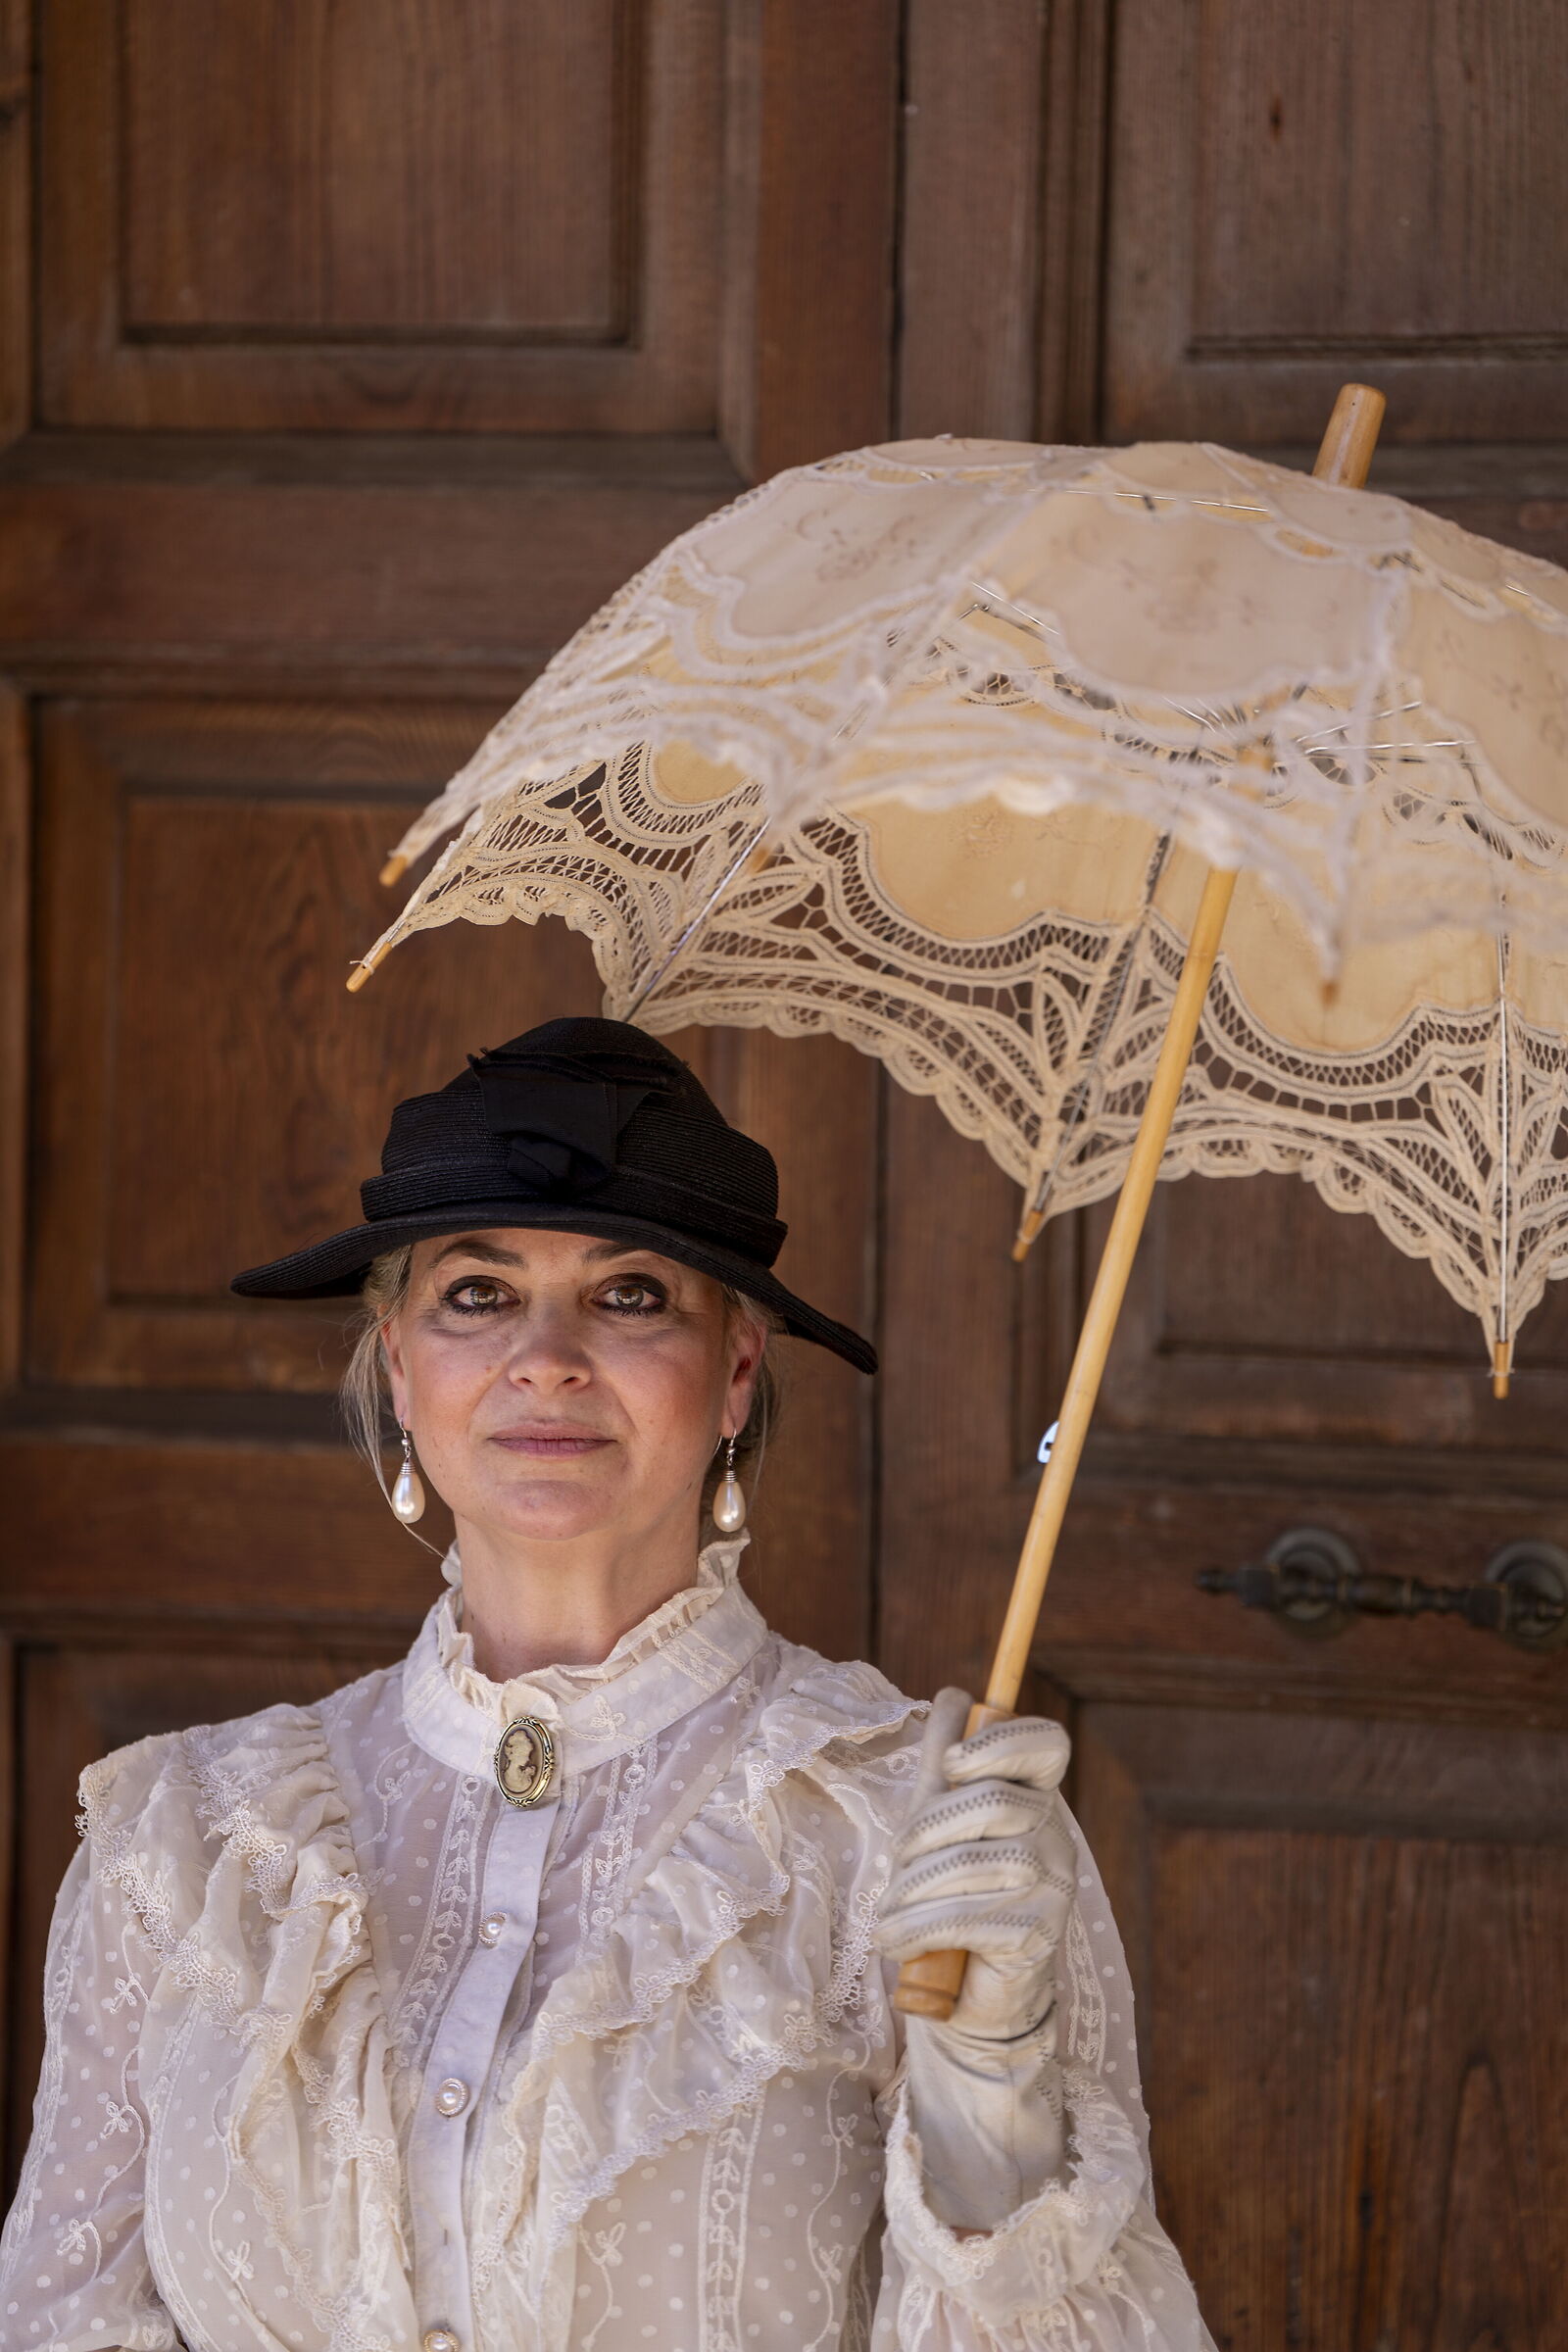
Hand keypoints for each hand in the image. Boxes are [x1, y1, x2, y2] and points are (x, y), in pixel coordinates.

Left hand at [874, 1688, 1078, 2230]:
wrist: (970, 1996)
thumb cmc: (955, 1895)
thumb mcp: (943, 1821)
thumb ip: (947, 1759)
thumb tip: (954, 1696)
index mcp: (1037, 1798)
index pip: (1046, 1745)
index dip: (1001, 1741)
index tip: (955, 1765)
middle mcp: (1056, 1837)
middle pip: (992, 1800)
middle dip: (927, 1829)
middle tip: (898, 1863)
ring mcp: (1053, 1887)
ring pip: (972, 1862)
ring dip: (913, 1890)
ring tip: (888, 1916)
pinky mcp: (1035, 1935)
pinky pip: (965, 1917)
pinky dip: (916, 1929)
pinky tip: (893, 1942)